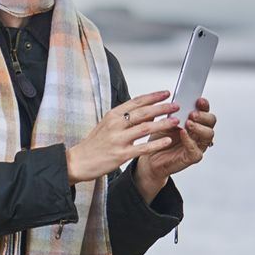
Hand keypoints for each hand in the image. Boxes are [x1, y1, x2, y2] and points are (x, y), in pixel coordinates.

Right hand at [65, 91, 179, 184]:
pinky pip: (142, 148)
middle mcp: (115, 125)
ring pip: (145, 128)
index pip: (135, 102)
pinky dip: (156, 143)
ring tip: (175, 121)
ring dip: (162, 123)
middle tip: (176, 105)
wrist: (78, 161)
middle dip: (161, 107)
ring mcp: (118, 139)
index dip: (152, 97)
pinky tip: (167, 141)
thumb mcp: (105, 124)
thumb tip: (142, 110)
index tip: (166, 93)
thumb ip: (123, 117)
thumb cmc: (93, 144)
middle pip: (142, 112)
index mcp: (112, 115)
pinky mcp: (121, 154)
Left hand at [133, 98, 216, 199]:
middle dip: (203, 115)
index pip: (204, 111)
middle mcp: (198, 132)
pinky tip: (183, 133)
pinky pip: (196, 149)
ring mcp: (197, 144)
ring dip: (199, 127)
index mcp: (193, 121)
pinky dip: (190, 140)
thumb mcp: (164, 121)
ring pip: (208, 134)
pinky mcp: (192, 157)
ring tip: (188, 122)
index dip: (204, 105)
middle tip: (193, 113)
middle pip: (211, 122)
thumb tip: (176, 102)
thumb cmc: (158, 138)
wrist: (150, 157)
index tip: (199, 100)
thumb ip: (172, 113)